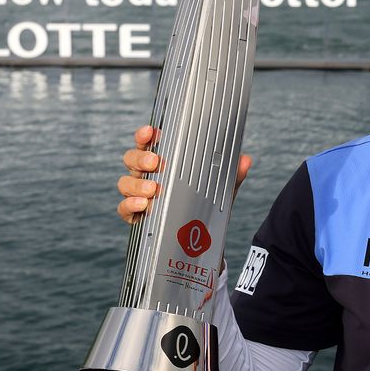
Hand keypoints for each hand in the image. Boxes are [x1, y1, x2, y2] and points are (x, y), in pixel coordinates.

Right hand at [116, 125, 253, 224]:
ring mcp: (138, 195)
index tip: (152, 132)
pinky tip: (143, 206)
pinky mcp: (135, 216)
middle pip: (131, 159)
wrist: (199, 239)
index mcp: (163, 162)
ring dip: (137, 183)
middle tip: (156, 162)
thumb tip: (245, 160)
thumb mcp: (221, 189)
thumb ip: (232, 175)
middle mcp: (147, 175)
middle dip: (141, 158)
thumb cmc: (204, 203)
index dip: (145, 135)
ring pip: (125, 183)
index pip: (148, 142)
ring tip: (153, 189)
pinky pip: (124, 208)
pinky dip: (130, 206)